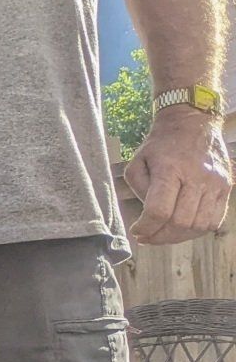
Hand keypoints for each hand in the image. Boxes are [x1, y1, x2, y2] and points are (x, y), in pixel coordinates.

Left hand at [125, 111, 232, 243]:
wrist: (193, 124)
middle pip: (180, 222)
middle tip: (148, 237)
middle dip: (160, 236)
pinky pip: (215, 220)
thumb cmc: (161, 145)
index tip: (137, 231)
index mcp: (170, 169)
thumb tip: (148, 216)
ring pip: (199, 226)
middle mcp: (196, 177)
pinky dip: (197, 231)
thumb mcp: (137, 161)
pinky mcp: (226, 188)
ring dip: (179, 237)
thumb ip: (139, 189)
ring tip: (164, 234)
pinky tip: (183, 228)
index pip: (159, 210)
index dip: (146, 228)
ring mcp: (215, 183)